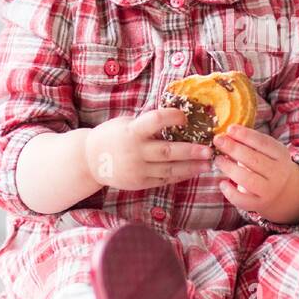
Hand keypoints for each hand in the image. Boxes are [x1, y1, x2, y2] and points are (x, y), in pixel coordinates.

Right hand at [84, 109, 214, 191]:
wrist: (90, 160)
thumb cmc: (111, 136)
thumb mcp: (125, 123)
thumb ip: (147, 123)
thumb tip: (175, 116)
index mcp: (132, 131)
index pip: (156, 120)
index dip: (172, 117)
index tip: (185, 116)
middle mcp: (135, 152)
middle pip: (168, 151)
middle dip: (191, 151)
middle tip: (209, 149)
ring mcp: (137, 170)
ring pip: (169, 169)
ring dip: (191, 167)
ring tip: (207, 164)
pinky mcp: (139, 183)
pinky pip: (164, 180)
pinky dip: (180, 176)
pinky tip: (193, 171)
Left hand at [213, 124, 298, 223]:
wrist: (283, 190)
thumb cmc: (268, 164)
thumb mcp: (266, 151)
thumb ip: (250, 142)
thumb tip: (227, 133)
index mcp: (281, 155)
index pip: (263, 143)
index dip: (245, 135)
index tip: (229, 129)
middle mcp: (278, 173)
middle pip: (254, 160)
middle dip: (233, 148)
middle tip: (218, 140)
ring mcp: (269, 190)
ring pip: (247, 179)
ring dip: (229, 168)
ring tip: (218, 159)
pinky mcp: (259, 204)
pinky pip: (243, 200)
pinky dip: (230, 192)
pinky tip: (222, 183)